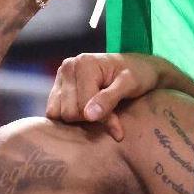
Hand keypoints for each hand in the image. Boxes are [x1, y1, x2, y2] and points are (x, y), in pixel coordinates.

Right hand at [47, 53, 164, 141]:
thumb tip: (89, 116)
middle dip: (89, 119)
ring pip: (58, 113)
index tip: (118, 129)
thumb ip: (109, 99)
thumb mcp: (130, 85)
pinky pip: (54, 110)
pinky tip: (88, 112)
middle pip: (68, 112)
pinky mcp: (59, 85)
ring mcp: (61, 75)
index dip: (102, 119)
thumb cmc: (138, 75)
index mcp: (84, 64)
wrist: (138, 66)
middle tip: (109, 116)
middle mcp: (68, 67)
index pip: (82, 105)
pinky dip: (70, 117)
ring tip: (98, 113)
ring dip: (79, 119)